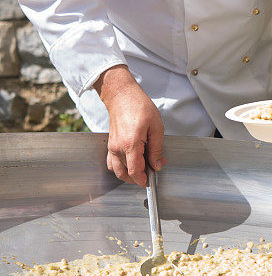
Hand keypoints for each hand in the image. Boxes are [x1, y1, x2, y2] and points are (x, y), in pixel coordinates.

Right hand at [94, 65, 165, 185]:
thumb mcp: (156, 126)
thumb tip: (157, 165)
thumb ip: (156, 149)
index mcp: (130, 144)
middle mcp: (118, 148)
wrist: (121, 96)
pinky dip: (120, 167)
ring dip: (129, 173)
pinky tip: (131, 162)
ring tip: (142, 166)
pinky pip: (112, 163)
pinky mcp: (110, 144)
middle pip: (126, 173)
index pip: (134, 171)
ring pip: (117, 170)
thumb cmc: (139, 107)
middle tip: (152, 167)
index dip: (143, 179)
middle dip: (139, 176)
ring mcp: (112, 147)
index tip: (151, 178)